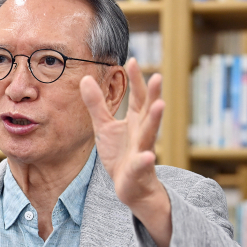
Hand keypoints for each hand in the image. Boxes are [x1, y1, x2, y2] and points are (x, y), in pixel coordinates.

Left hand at [80, 58, 171, 246]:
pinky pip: (143, 164)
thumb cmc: (120, 153)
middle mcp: (142, 132)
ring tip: (160, 105)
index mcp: (135, 121)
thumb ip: (96, 104)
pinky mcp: (138, 169)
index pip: (138, 97)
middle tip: (158, 76)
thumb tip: (86, 78)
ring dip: (154, 120)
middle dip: (153, 94)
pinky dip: (145, 160)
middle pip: (148, 111)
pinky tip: (148, 156)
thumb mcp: (104, 127)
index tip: (133, 60)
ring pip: (150, 134)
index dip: (136, 80)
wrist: (130, 186)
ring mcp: (142, 150)